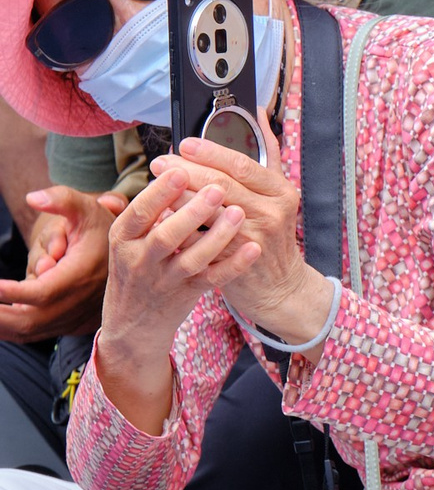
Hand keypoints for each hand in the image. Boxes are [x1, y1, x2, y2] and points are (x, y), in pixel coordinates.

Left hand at [0, 186, 121, 340]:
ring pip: (29, 331)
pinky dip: (10, 330)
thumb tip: (33, 198)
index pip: (42, 291)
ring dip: (1, 326)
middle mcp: (78, 301)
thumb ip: (61, 199)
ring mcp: (73, 317)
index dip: (13, 292)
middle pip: (31, 318)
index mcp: (81, 274)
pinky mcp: (68, 325)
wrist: (128, 257)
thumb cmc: (100, 229)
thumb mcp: (85, 208)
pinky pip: (34, 334)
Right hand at [94, 170, 262, 427]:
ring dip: (216, 236)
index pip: (139, 213)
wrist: (134, 323)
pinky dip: (233, 265)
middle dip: (191, 211)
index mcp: (124, 238)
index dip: (159, 192)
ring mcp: (165, 280)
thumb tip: (173, 166)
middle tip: (217, 189)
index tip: (180, 169)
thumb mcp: (128, 239)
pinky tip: (253, 248)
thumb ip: (148, 209)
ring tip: (239, 212)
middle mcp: (140, 260)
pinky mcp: (187, 294)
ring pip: (191, 258)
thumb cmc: (137, 267)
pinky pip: (213, 279)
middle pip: (166, 235)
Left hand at [152, 137, 330, 340]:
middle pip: (221, 184)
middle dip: (186, 171)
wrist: (279, 285)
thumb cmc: (272, 233)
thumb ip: (267, 154)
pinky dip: (179, 228)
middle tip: (160, 163)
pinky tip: (160, 218)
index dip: (211, 152)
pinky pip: (200, 240)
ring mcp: (255, 236)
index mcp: (281, 190)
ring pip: (207, 212)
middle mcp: (272, 212)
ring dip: (177, 198)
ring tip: (155, 185)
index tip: (185, 144)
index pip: (242, 164)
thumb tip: (256, 113)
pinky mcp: (235, 260)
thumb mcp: (277, 193)